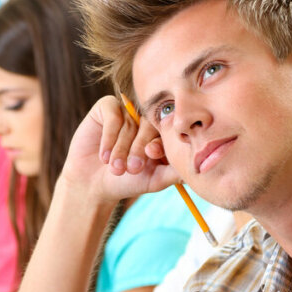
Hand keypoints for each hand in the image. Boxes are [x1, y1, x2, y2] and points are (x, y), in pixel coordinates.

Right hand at [60, 95, 177, 203]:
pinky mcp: (107, 107)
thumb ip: (175, 171)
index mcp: (160, 134)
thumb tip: (198, 164)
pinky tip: (104, 156)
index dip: (159, 142)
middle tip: (132, 168)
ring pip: (129, 124)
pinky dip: (109, 137)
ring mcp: (127, 112)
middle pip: (149, 125)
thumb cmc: (126, 182)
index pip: (166, 131)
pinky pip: (113, 115)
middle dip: (139, 148)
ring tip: (116, 168)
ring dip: (121, 149)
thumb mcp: (155, 180)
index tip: (151, 154)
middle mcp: (145, 120)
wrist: (93, 184)